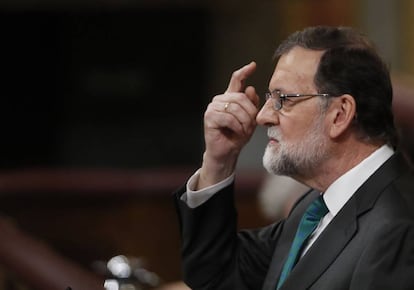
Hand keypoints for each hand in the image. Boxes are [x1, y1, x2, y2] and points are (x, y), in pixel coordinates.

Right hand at [198, 62, 259, 188]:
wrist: (227, 152)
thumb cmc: (237, 137)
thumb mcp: (250, 120)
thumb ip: (251, 105)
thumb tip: (250, 89)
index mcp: (230, 98)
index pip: (236, 80)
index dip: (244, 72)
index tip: (253, 65)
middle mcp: (220, 100)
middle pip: (240, 97)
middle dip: (250, 113)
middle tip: (251, 126)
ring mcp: (213, 107)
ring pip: (235, 108)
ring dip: (244, 122)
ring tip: (244, 131)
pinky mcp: (209, 117)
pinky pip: (229, 118)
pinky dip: (237, 127)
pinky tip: (237, 132)